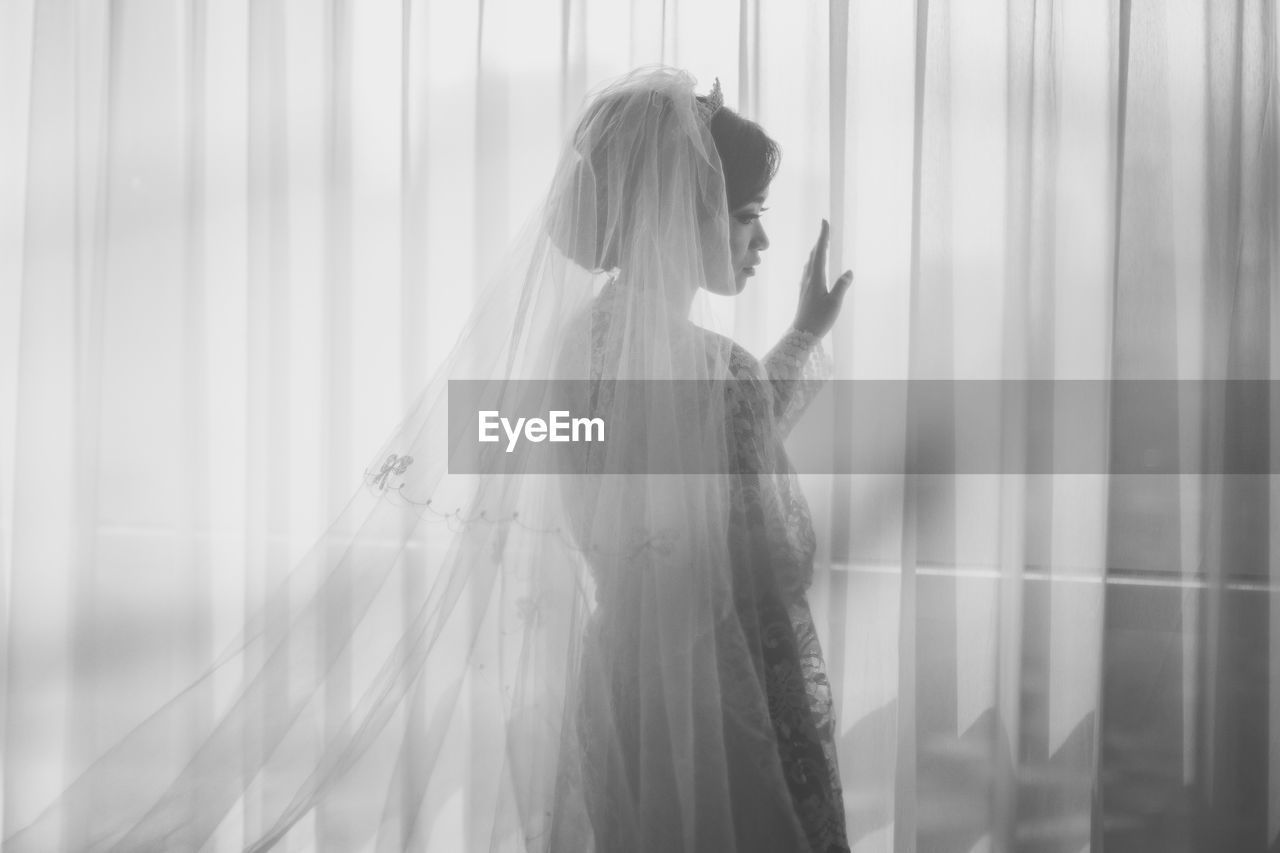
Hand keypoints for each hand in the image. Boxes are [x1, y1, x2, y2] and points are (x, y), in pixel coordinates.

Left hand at [792, 219, 852, 337]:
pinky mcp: (804, 292)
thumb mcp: (834, 303)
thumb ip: (842, 286)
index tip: (824, 221)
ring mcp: (805, 285)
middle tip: (825, 228)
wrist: (801, 334)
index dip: (823, 236)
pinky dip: (814, 261)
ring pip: (810, 262)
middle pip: (814, 255)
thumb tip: (849, 271)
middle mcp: (808, 279)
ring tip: (822, 244)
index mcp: (816, 278)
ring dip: (816, 251)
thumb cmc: (819, 320)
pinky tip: (814, 266)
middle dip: (820, 240)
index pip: (820, 252)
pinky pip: (809, 270)